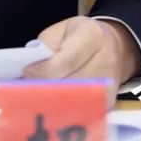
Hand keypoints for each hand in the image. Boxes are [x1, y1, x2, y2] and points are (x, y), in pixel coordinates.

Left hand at [22, 16, 140, 107]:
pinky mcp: (109, 103)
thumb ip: (46, 46)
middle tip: (26, 89)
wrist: (114, 47)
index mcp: (92, 36)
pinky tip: (51, 105)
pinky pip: (81, 110)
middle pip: (70, 84)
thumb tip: (31, 72)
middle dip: (45, 88)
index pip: (66, 60)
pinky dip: (64, 109)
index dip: (44, 70)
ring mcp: (110, 85)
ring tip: (36, 97)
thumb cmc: (80, 36)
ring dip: (52, 102)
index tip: (27, 73)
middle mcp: (106, 61)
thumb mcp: (61, 30)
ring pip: (75, 101)